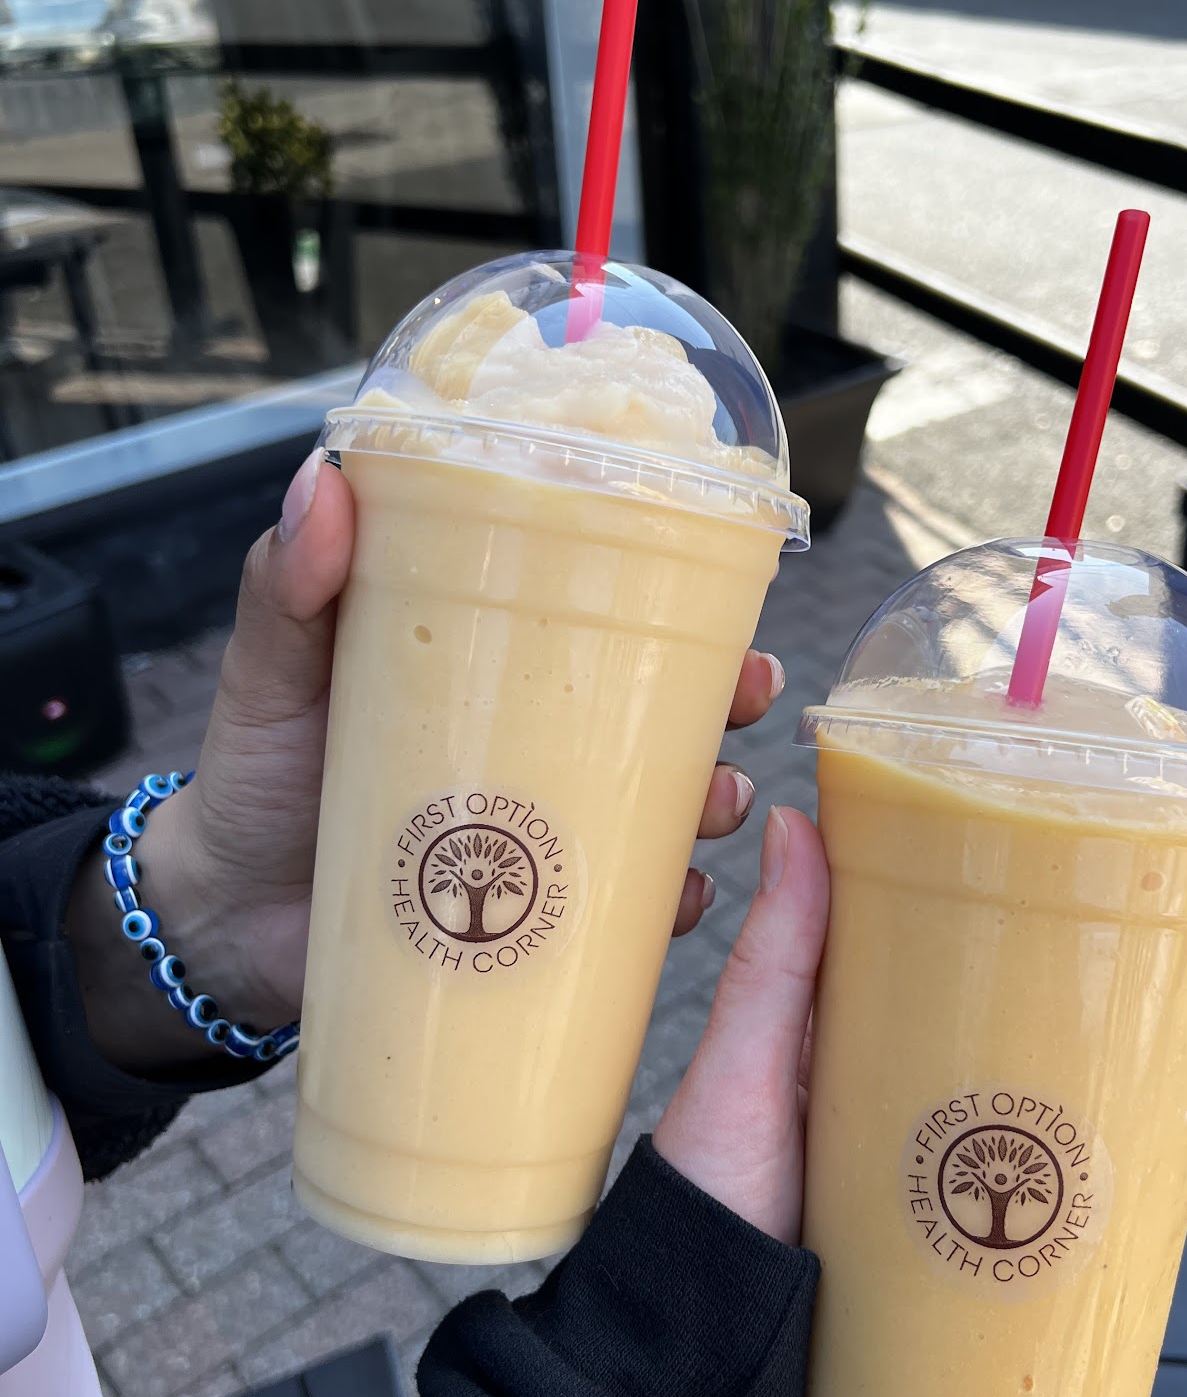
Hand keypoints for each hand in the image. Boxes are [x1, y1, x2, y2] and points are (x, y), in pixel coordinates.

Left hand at [75, 450, 785, 1069]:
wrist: (226, 918)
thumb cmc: (255, 774)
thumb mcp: (271, 670)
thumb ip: (289, 584)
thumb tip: (321, 478)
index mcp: (489, 666)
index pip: (598, 618)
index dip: (676, 602)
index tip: (726, 591)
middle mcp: (531, 744)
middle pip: (657, 711)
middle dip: (724, 701)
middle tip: (750, 693)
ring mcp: (538, 832)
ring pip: (658, 807)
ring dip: (711, 800)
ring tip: (716, 804)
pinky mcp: (533, 917)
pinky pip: (623, 911)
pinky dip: (664, 906)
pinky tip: (678, 900)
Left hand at [653, 816, 1186, 1245]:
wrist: (693, 1338)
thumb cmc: (704, 1188)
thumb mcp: (744, 1060)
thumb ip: (777, 956)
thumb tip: (794, 819)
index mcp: (863, 1047)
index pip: (967, 982)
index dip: (1042, 959)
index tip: (1114, 931)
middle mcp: (909, 1112)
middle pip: (1032, 1064)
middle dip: (1117, 1050)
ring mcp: (936, 1188)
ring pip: (1055, 1145)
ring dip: (1132, 1130)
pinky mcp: (952, 1262)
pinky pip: (1046, 1235)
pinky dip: (1109, 1221)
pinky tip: (1164, 1214)